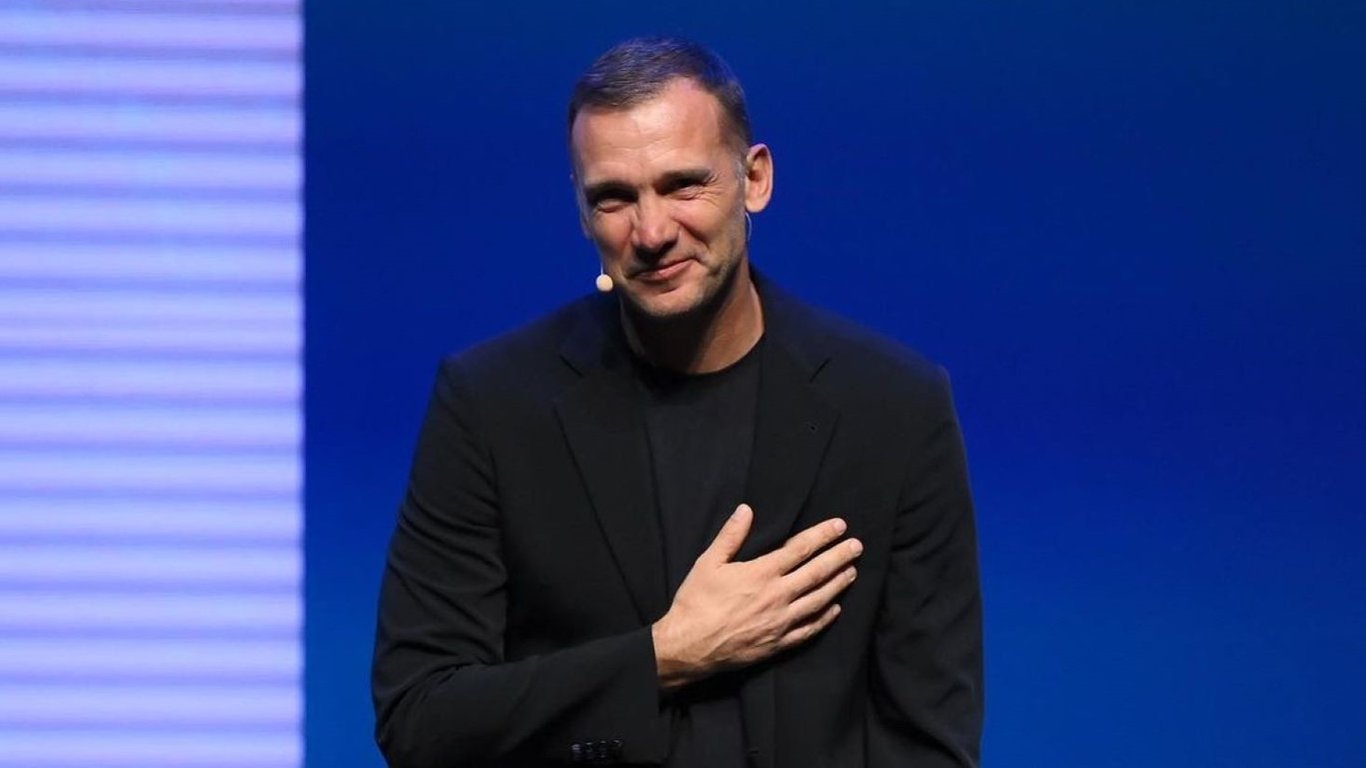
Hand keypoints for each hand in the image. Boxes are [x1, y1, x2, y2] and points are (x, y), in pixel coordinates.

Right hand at [651, 504, 861, 689]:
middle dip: (839, 557)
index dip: (822, 535)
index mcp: (761, 573)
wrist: (689, 646)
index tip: (840, 526)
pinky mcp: (778, 643)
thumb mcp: (708, 563)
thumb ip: (730, 536)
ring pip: (818, 600)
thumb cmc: (696, 602)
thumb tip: (746, 509)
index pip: (800, 549)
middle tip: (857, 546)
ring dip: (838, 584)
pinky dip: (825, 619)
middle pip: (817, 573)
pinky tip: (835, 609)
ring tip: (853, 572)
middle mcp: (777, 596)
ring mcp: (780, 622)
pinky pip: (809, 629)